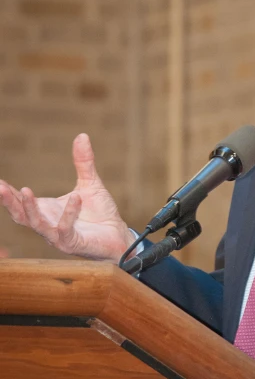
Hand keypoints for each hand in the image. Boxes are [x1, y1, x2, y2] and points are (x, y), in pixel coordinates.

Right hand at [0, 134, 134, 261]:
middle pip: (21, 215)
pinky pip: (65, 229)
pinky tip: (75, 198)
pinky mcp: (72, 244)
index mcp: (47, 211)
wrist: (119, 236)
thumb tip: (82, 135)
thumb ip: (83, 162)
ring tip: (25, 190)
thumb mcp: (90, 184)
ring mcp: (58, 236)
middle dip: (9, 201)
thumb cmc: (101, 214)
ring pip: (37, 224)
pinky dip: (68, 214)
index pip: (21, 203)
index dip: (8, 193)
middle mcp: (48, 225)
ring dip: (29, 208)